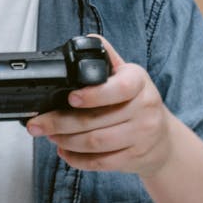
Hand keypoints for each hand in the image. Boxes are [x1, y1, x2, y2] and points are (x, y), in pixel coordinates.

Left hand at [26, 38, 173, 177]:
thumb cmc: (138, 102)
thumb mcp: (128, 75)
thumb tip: (86, 39)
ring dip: (66, 141)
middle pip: (96, 120)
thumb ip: (106, 59)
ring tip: (50, 136)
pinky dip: (78, 159)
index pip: (119, 88)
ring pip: (96, 143)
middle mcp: (145, 108)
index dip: (93, 94)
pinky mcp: (136, 158)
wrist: (163, 139)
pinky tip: (65, 152)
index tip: (70, 98)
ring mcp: (142, 135)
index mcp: (139, 81)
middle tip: (39, 124)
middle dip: (60, 123)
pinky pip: (102, 162)